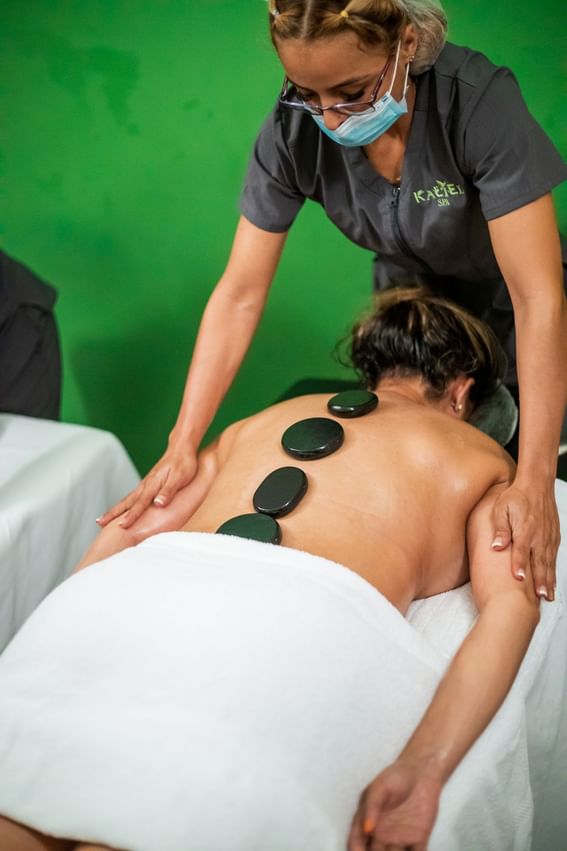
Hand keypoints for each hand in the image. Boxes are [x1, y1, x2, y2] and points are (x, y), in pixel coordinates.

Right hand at [97, 443, 198, 528]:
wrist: (181, 448)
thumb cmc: (184, 463)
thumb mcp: (180, 477)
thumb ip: (168, 491)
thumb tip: (158, 504)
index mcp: (152, 485)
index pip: (140, 504)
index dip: (131, 516)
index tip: (122, 526)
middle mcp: (145, 484)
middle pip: (127, 502)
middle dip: (113, 513)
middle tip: (99, 523)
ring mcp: (145, 484)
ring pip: (127, 499)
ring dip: (116, 509)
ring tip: (104, 519)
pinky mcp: (148, 483)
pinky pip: (133, 496)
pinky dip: (125, 504)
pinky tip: (122, 509)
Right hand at [348, 761, 441, 850]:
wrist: (422, 773)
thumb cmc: (396, 776)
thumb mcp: (380, 787)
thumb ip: (372, 806)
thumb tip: (367, 829)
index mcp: (367, 821)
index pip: (356, 842)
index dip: (356, 850)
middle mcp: (381, 835)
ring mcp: (399, 840)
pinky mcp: (418, 841)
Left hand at [491, 481, 559, 600]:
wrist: (537, 484)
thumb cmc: (516, 496)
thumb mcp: (501, 508)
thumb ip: (500, 528)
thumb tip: (496, 546)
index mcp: (525, 529)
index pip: (521, 550)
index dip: (519, 564)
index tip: (518, 578)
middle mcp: (538, 535)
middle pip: (539, 561)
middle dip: (539, 580)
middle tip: (539, 596)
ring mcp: (548, 537)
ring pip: (548, 562)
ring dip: (548, 579)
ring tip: (547, 595)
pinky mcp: (553, 537)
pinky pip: (553, 557)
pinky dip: (553, 570)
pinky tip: (551, 581)